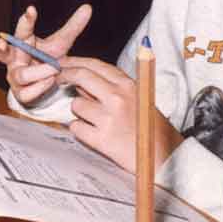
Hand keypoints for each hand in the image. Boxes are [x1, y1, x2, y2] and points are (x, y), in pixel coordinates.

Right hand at [0, 4, 91, 103]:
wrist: (47, 85)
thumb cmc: (48, 59)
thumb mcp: (61, 43)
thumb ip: (72, 27)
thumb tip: (88, 7)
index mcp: (22, 43)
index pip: (21, 30)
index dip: (25, 21)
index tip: (32, 10)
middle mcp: (14, 59)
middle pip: (1, 52)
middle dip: (0, 48)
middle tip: (1, 42)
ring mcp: (15, 77)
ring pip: (21, 75)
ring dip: (40, 72)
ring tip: (55, 69)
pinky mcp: (20, 93)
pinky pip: (27, 92)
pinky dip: (40, 87)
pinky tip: (50, 81)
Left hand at [59, 56, 181, 173]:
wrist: (165, 159)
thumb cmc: (153, 131)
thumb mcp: (139, 100)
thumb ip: (113, 89)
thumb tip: (83, 82)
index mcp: (129, 86)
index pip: (95, 65)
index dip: (75, 62)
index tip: (63, 63)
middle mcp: (118, 98)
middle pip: (81, 76)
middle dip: (64, 75)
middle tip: (57, 79)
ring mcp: (109, 118)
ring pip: (76, 104)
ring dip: (79, 111)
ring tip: (95, 120)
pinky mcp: (102, 139)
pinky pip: (76, 127)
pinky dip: (80, 130)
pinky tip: (94, 134)